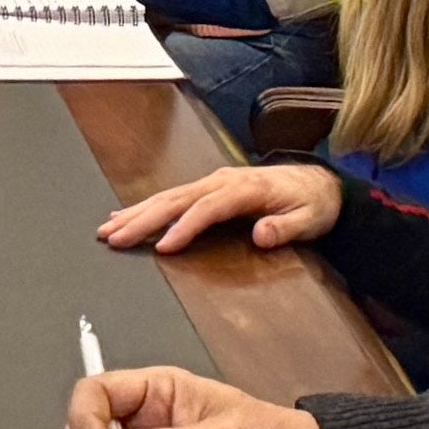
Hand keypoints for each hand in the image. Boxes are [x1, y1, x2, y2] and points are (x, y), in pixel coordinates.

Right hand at [103, 160, 345, 253]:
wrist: (320, 184)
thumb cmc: (313, 204)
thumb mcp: (310, 219)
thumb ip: (286, 227)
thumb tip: (261, 234)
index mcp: (245, 189)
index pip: (207, 208)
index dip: (184, 227)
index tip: (163, 247)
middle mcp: (223, 181)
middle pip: (177, 200)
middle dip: (143, 219)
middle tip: (115, 237)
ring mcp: (213, 182)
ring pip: (168, 196)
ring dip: (137, 212)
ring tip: (108, 229)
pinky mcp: (209, 188)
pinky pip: (173, 197)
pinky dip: (147, 207)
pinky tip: (125, 216)